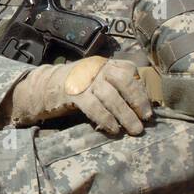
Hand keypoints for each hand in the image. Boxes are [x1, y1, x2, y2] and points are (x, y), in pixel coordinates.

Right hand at [8, 56, 152, 135]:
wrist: (45, 86)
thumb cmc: (78, 87)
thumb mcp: (97, 78)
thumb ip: (116, 84)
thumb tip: (140, 103)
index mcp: (105, 63)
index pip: (129, 71)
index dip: (141, 89)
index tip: (147, 107)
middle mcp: (97, 68)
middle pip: (124, 81)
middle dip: (137, 101)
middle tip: (146, 119)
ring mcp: (85, 80)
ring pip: (111, 97)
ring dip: (125, 115)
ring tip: (134, 129)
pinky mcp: (74, 94)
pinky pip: (94, 107)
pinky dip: (106, 119)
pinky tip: (113, 129)